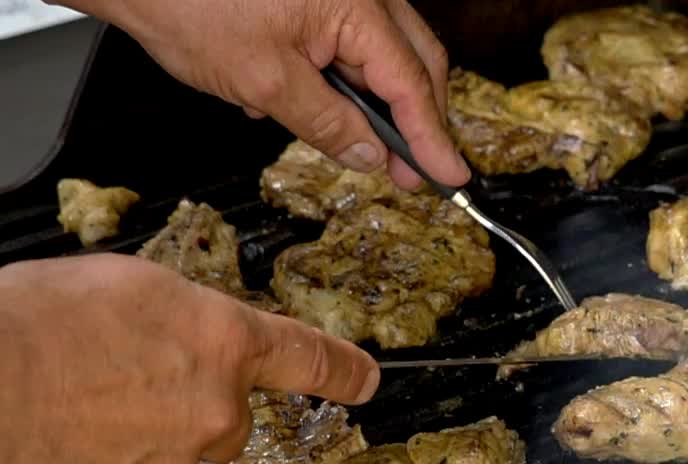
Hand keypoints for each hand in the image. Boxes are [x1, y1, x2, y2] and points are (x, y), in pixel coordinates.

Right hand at [0, 255, 379, 463]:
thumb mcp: (130, 283)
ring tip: (83, 397)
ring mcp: (175, 461)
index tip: (365, 381)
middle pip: (230, 413)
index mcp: (223, 341)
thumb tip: (193, 333)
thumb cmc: (37, 320)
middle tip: (126, 373)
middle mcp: (215, 408)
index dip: (341, 370)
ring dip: (147, 427)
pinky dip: (111, 459)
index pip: (306, 358)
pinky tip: (72, 431)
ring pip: (180, 447)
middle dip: (192, 398)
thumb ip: (186, 314)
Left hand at [58, 0, 468, 189]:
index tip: (448, 176)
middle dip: (417, 122)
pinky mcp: (320, 3)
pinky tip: (313, 107)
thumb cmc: (192, 7)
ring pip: (385, 59)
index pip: (411, 84)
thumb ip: (328, 124)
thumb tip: (370, 156)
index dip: (432, 137)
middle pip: (416, 65)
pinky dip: (345, 83)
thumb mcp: (265, 83)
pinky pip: (352, 47)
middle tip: (412, 173)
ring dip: (376, 106)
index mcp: (356, 8)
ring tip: (356, 147)